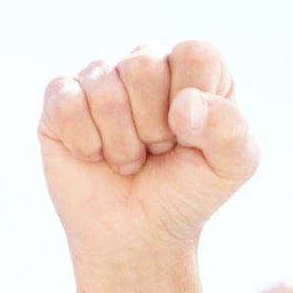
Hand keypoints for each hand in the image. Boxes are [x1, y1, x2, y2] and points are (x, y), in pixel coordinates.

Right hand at [40, 42, 255, 264]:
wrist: (139, 237)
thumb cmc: (186, 194)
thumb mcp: (231, 166)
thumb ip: (231, 129)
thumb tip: (184, 107)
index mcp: (193, 69)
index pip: (194, 55)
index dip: (193, 104)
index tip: (191, 138)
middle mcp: (146, 64)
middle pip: (144, 65)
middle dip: (153, 127)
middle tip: (156, 152)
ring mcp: (100, 78)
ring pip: (105, 89)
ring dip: (121, 144)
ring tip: (129, 160)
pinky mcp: (60, 100)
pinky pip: (66, 104)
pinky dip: (86, 144)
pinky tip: (95, 157)